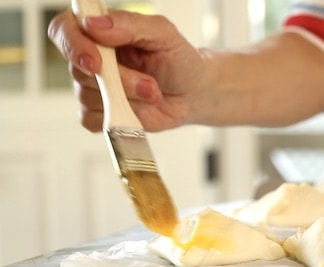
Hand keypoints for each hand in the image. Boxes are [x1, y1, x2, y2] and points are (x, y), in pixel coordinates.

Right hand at [48, 9, 206, 131]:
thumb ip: (131, 24)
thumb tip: (95, 25)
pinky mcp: (99, 112)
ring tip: (153, 94)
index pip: (64, 29)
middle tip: (150, 85)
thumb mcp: (164, 34)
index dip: (73, 45)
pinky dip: (117, 118)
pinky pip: (90, 119)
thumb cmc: (178, 60)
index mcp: (100, 31)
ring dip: (127, 99)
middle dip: (121, 81)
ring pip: (88, 97)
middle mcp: (92, 57)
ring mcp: (93, 86)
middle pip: (79, 69)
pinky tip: (138, 110)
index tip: (95, 62)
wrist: (192, 93)